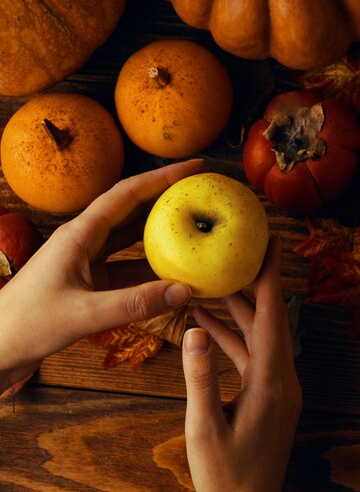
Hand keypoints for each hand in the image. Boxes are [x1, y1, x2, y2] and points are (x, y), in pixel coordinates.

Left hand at [0, 159, 203, 392]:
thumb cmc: (27, 324)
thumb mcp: (84, 314)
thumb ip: (134, 303)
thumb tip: (183, 290)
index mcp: (79, 234)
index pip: (127, 194)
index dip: (163, 177)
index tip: (194, 167)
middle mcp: (84, 240)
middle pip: (132, 209)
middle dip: (166, 197)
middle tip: (200, 192)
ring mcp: (86, 260)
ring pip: (131, 237)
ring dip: (160, 231)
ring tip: (192, 225)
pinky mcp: (88, 281)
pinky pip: (126, 266)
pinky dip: (150, 267)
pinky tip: (172, 272)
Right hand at [182, 237, 301, 491]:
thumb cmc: (226, 476)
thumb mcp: (204, 428)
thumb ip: (199, 378)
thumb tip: (194, 330)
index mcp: (271, 382)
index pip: (274, 317)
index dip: (271, 278)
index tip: (270, 244)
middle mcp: (280, 379)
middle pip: (269, 319)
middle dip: (254, 283)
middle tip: (238, 250)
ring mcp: (275, 387)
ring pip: (258, 335)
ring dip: (237, 309)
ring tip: (213, 280)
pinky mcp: (266, 394)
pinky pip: (249, 355)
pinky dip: (230, 337)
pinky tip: (206, 323)